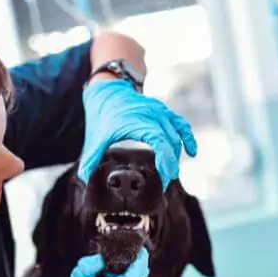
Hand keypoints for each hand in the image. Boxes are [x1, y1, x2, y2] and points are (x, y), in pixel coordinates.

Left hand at [78, 79, 197, 189]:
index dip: (165, 160)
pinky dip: (187, 138)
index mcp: (137, 122)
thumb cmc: (102, 115)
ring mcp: (160, 112)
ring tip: (169, 175)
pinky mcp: (164, 112)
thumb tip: (85, 179)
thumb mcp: (95, 137)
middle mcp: (153, 115)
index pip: (159, 142)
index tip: (165, 177)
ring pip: (177, 136)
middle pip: (170, 143)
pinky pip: (181, 125)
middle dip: (169, 166)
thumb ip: (90, 158)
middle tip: (162, 186)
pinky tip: (192, 152)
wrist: (108, 90)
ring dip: (176, 156)